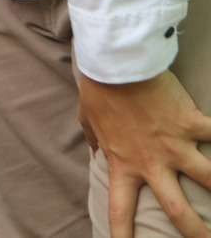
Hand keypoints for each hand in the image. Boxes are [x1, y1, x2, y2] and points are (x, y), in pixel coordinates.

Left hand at [77, 69, 210, 236]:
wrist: (117, 63)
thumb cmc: (100, 90)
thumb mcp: (89, 121)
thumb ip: (96, 141)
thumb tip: (97, 151)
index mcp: (122, 163)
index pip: (120, 209)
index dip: (123, 235)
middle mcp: (152, 162)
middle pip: (177, 210)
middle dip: (195, 232)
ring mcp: (176, 145)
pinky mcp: (192, 123)